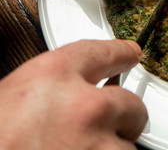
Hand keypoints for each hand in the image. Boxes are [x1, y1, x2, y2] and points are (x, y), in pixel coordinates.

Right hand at [0, 39, 147, 149]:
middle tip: (105, 126)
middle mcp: (83, 106)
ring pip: (130, 141)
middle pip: (130, 101)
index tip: (130, 54)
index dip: (120, 53)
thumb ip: (51, 92)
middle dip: (123, 115)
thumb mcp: (10, 104)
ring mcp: (96, 144)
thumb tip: (79, 90)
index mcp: (53, 77)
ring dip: (114, 148)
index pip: (103, 53)